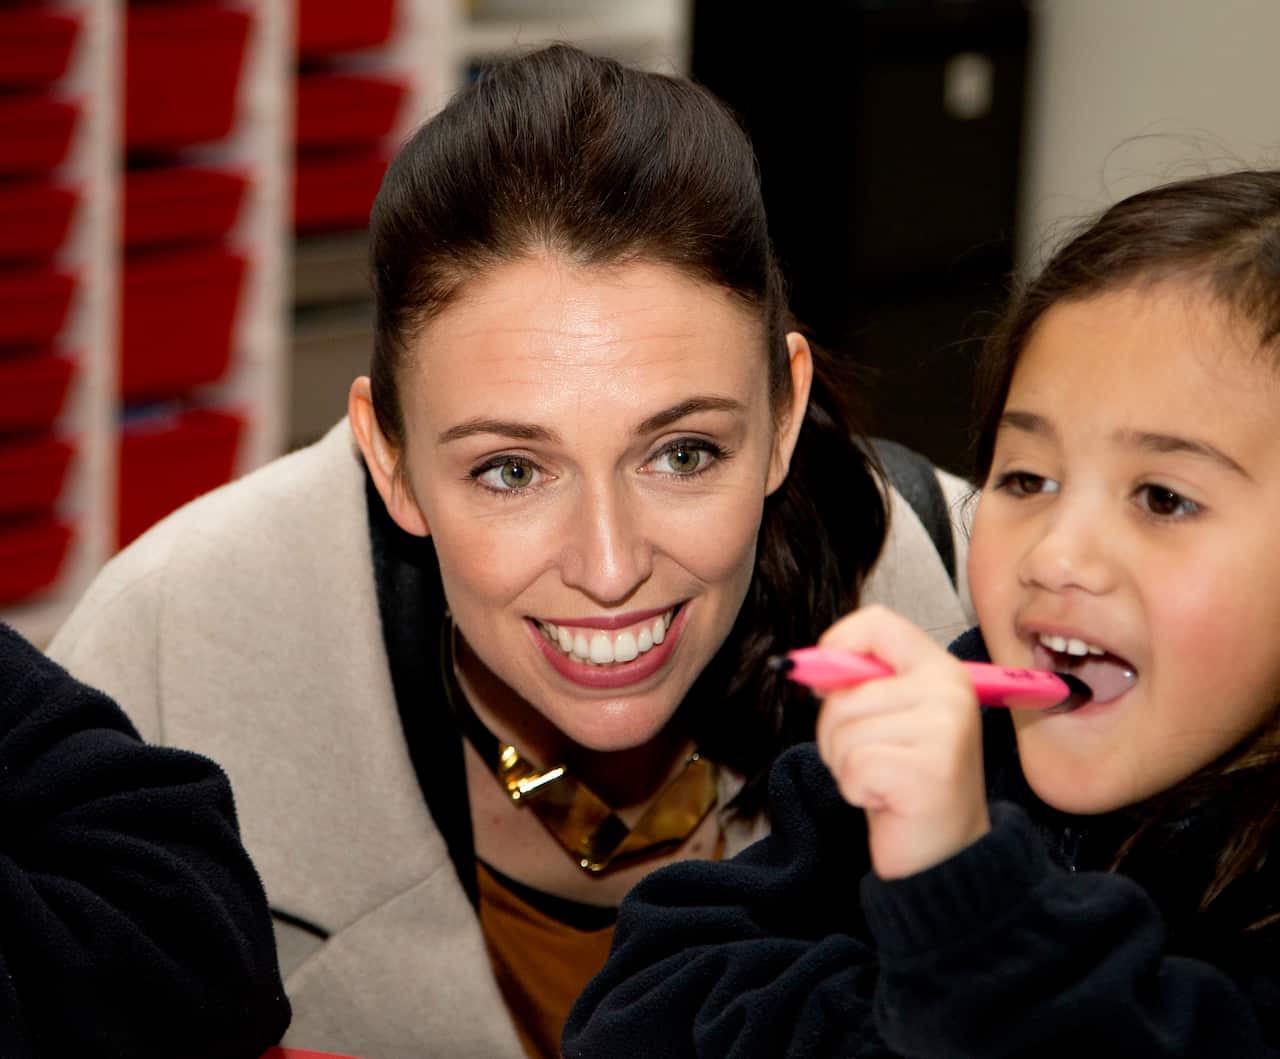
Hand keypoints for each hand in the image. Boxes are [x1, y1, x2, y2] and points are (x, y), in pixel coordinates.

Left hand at [813, 604, 989, 879]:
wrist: (943, 851)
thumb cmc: (904, 779)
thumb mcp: (888, 717)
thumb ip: (858, 683)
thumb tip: (804, 664)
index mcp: (941, 669)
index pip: (879, 622)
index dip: (838, 642)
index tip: (824, 678)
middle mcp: (950, 691)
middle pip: (845, 690)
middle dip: (834, 731)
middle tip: (870, 760)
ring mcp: (944, 730)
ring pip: (844, 730)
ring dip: (845, 764)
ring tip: (880, 780)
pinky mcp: (928, 771)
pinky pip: (853, 765)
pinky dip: (854, 788)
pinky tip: (885, 799)